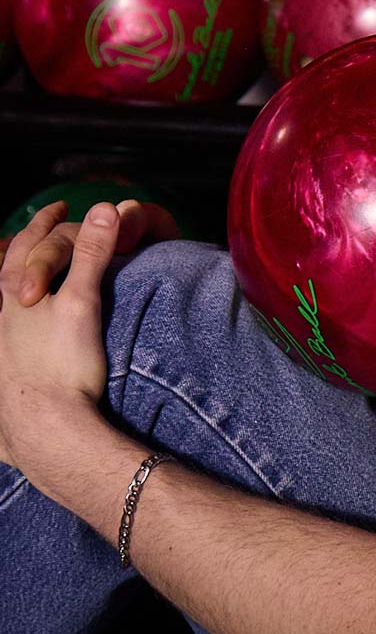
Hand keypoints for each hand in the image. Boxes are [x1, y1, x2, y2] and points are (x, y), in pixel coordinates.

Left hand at [0, 202, 149, 470]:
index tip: (61, 207)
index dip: (46, 223)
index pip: (28, 246)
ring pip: (1, 307)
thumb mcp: (82, 302)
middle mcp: (3, 319)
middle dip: (27, 248)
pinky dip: (14, 324)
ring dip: (15, 285)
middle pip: (8, 273)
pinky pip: (7, 340)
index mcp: (17, 296)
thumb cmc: (63, 364)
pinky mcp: (11, 375)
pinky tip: (22, 333)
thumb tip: (106, 208)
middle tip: (43, 231)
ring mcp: (4, 348)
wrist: (45, 426)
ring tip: (30, 278)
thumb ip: (92, 255)